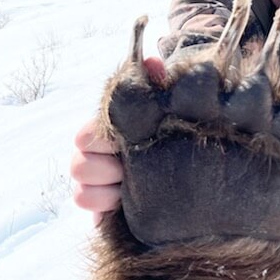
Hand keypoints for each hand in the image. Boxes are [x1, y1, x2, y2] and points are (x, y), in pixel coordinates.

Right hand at [70, 59, 164, 223]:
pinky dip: (107, 214)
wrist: (200, 163)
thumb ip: (159, 83)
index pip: (85, 137)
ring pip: (81, 195)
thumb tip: (152, 61)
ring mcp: (103, 187)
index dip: (103, 143)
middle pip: (78, 167)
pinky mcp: (109, 212)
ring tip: (133, 191)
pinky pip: (93, 218)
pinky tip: (128, 208)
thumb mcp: (173, 106)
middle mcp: (99, 158)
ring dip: (107, 194)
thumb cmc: (180, 128)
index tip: (125, 144)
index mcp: (109, 131)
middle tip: (132, 169)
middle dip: (107, 169)